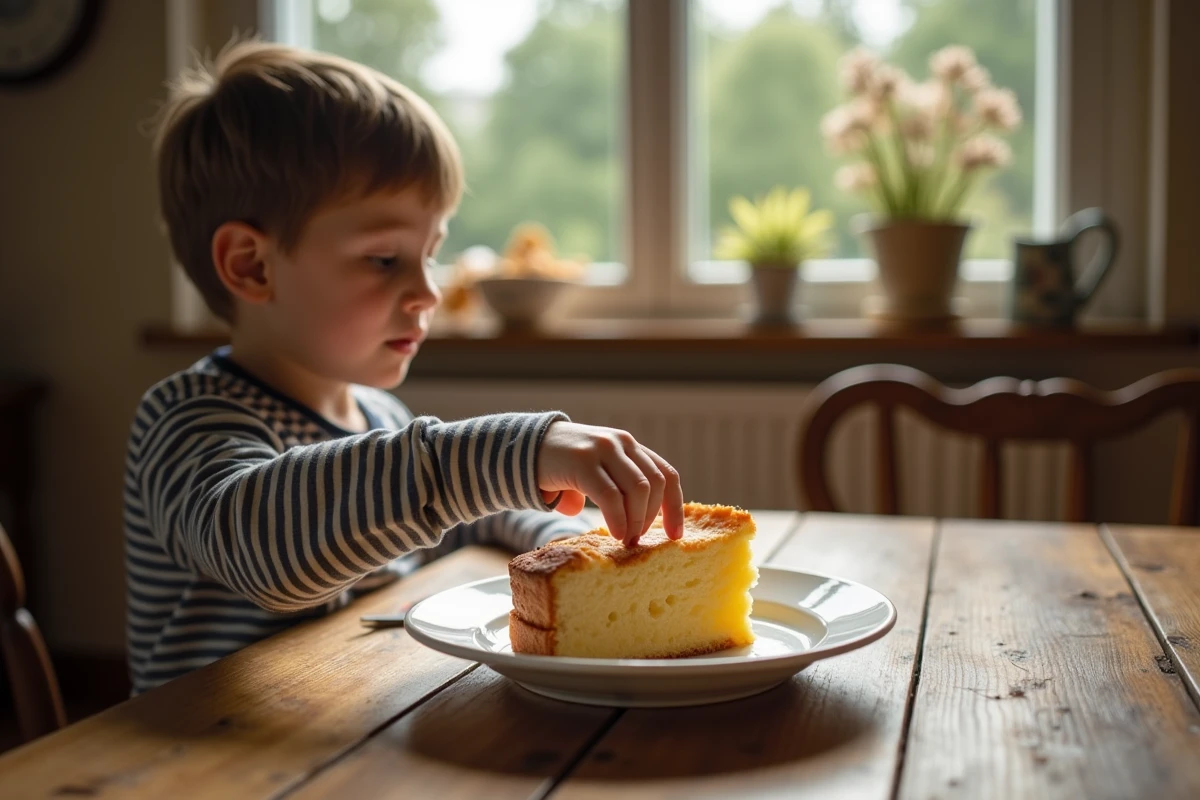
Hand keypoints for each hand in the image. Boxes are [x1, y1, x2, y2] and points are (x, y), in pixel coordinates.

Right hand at [536, 421, 683, 546]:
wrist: (524, 445)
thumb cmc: (561, 465)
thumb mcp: (595, 473)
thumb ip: (614, 490)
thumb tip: (624, 529)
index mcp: (630, 446)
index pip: (666, 474)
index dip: (675, 507)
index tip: (676, 535)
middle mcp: (622, 443)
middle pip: (655, 484)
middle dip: (651, 517)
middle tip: (637, 540)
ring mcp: (603, 449)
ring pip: (638, 489)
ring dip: (636, 520)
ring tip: (626, 539)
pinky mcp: (583, 462)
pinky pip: (610, 495)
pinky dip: (618, 518)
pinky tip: (616, 533)